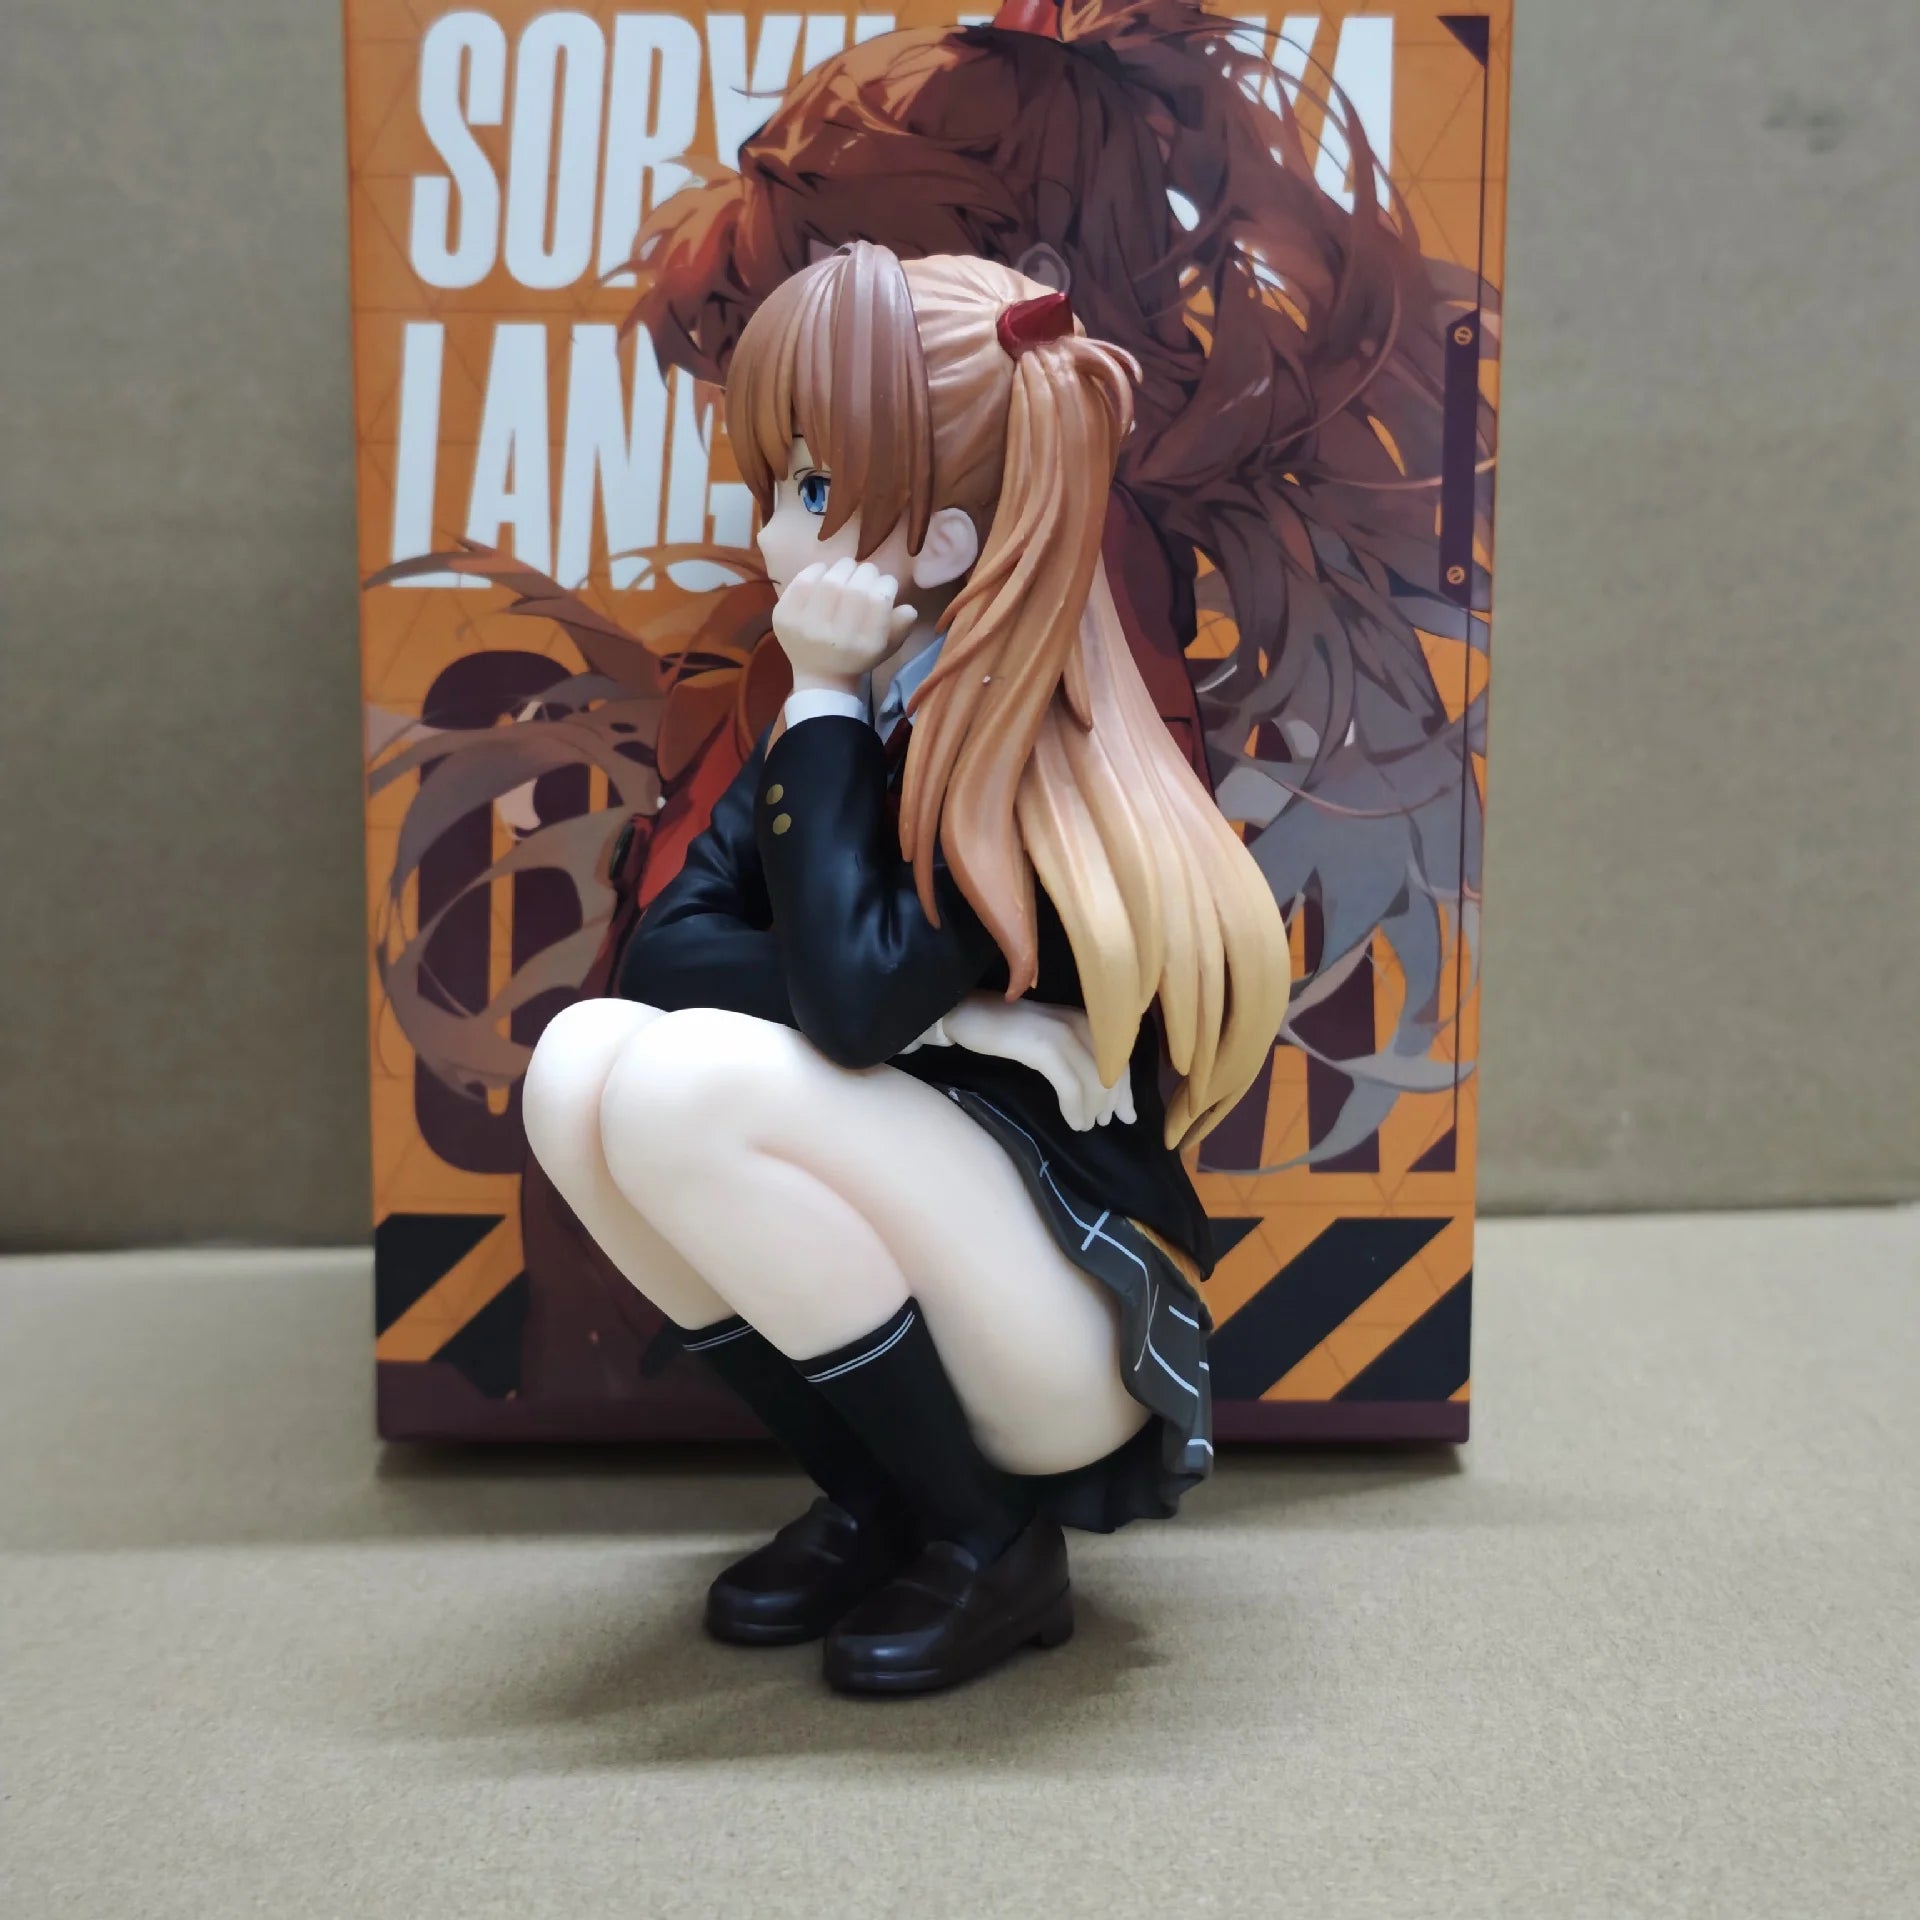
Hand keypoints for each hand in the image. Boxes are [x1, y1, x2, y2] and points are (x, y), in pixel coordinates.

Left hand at [772, 557, 917, 697]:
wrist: (819, 676)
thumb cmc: (858, 656)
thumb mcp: (887, 647)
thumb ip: (901, 627)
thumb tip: (908, 608)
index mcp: (864, 646)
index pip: (879, 599)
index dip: (886, 583)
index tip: (885, 584)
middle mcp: (835, 638)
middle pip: (856, 586)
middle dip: (866, 572)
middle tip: (866, 574)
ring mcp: (805, 627)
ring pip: (831, 579)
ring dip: (843, 567)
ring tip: (847, 572)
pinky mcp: (783, 617)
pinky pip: (803, 580)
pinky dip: (817, 570)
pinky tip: (824, 575)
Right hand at [905, 995, 1135, 1132]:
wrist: (966, 1013)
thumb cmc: (1007, 1029)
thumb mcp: (1048, 1038)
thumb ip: (1075, 1055)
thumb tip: (1102, 1089)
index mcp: (1085, 1019)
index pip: (1118, 1059)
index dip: (1126, 1090)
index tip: (1126, 1115)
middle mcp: (1079, 1022)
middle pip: (1111, 1072)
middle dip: (1111, 1103)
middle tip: (1102, 1124)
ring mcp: (1061, 1033)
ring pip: (1094, 1082)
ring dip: (1092, 1110)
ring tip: (1084, 1126)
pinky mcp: (1042, 1047)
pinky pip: (1070, 1086)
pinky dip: (1075, 1109)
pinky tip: (1072, 1122)